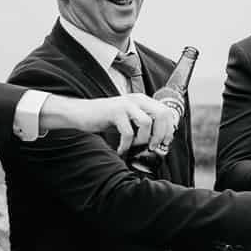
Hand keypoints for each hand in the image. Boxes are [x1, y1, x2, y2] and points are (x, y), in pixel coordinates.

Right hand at [45, 93, 173, 155]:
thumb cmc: (105, 118)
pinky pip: (128, 132)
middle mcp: (136, 100)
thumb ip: (142, 126)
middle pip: (161, 114)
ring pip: (147, 123)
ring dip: (143, 140)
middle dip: (160, 134)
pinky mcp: (114, 112)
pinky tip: (121, 150)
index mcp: (142, 101)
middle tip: (152, 147)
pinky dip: (126, 145)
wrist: (81, 113)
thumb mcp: (128, 119)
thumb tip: (158, 143)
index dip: (169, 129)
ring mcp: (125, 104)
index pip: (166, 111)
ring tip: (134, 148)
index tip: (164, 143)